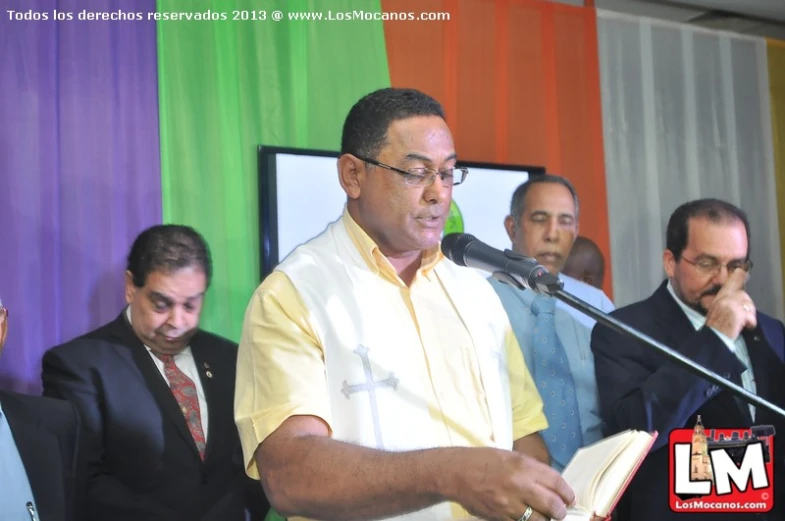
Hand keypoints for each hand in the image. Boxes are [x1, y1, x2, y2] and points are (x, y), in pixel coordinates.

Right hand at [450, 448, 574, 520]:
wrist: (456, 473)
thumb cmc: (482, 461)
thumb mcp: (510, 456)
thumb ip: (531, 469)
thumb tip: (550, 483)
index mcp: (524, 466)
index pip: (556, 482)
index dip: (567, 492)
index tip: (569, 498)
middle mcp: (520, 484)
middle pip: (553, 505)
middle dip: (560, 511)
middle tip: (560, 512)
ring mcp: (510, 503)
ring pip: (539, 520)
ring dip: (545, 519)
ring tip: (544, 517)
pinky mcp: (500, 517)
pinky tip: (527, 518)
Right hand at [705, 268, 755, 338]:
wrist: (714, 337)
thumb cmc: (715, 328)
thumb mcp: (717, 312)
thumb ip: (725, 303)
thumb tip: (738, 298)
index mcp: (718, 299)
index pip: (729, 285)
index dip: (736, 277)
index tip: (740, 271)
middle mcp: (724, 298)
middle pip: (743, 295)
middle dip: (747, 306)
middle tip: (744, 317)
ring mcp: (730, 304)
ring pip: (748, 304)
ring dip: (749, 315)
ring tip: (741, 324)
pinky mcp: (737, 311)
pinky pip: (750, 315)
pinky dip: (750, 322)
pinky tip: (743, 327)